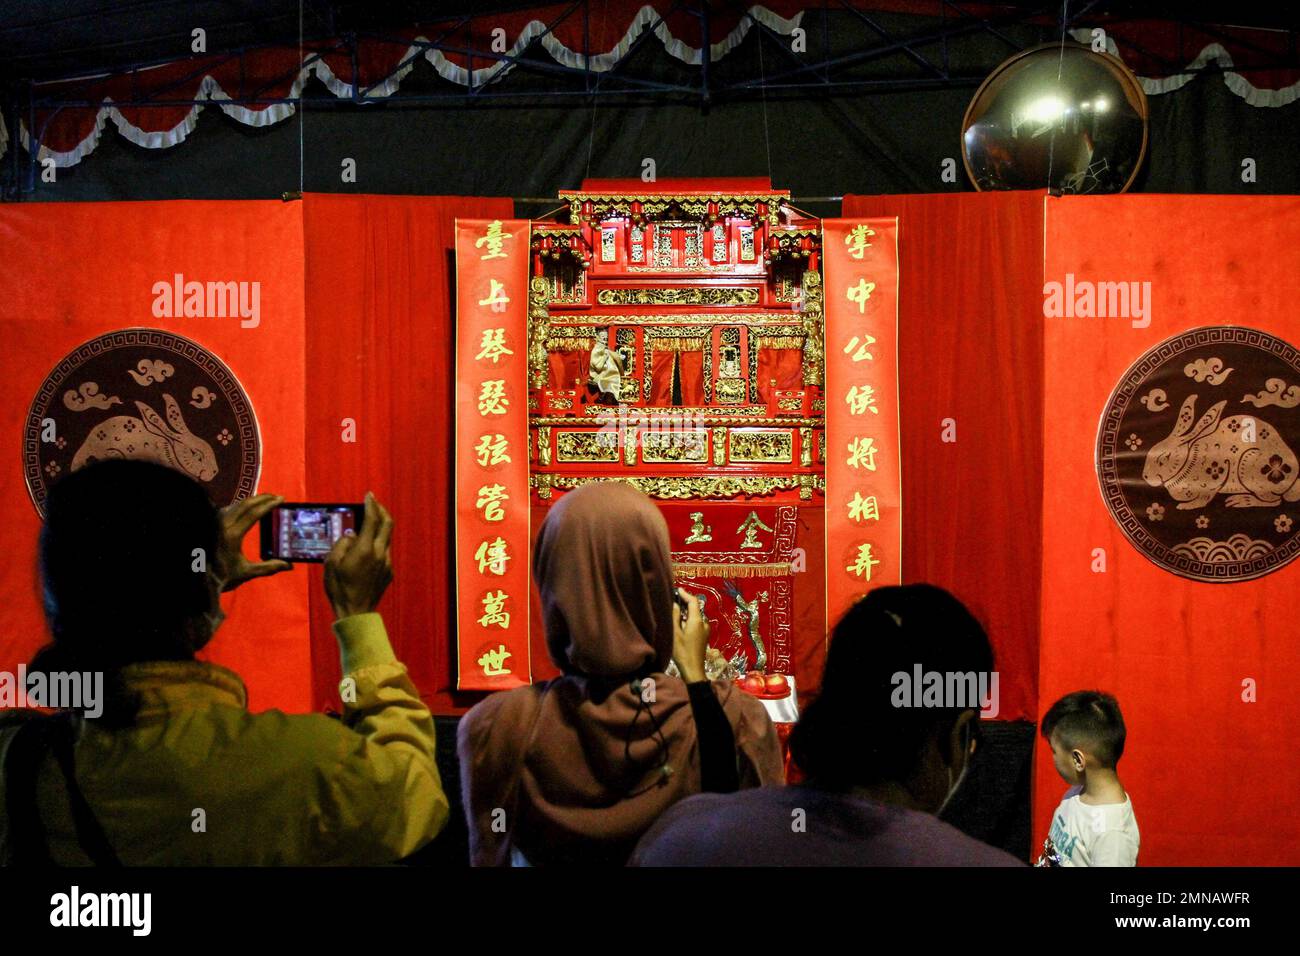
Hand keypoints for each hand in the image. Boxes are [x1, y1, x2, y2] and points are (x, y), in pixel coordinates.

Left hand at [218, 493, 291, 590]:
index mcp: (232, 535)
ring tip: (266, 501)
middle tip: (278, 497)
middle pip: (246, 504)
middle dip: (263, 498)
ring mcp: (216, 522)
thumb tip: (289, 565)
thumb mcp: (247, 573)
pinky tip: (249, 508)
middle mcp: (222, 525)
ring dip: (253, 501)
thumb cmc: (223, 576)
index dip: (269, 504)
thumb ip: (269, 567)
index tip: (281, 499)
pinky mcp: (212, 523)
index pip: (253, 513)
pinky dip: (242, 506)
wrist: (199, 580)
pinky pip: (229, 509)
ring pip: (237, 504)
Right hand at [324, 492, 393, 619]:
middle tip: (374, 503)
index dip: (371, 505)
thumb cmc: (339, 588)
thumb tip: (352, 535)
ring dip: (380, 527)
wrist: (356, 612)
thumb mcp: (331, 563)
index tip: (369, 495)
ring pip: (387, 538)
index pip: (372, 519)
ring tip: (369, 524)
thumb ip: (342, 543)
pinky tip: (367, 548)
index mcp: (365, 549)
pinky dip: (378, 544)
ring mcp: (386, 563)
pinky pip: (385, 552)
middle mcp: (380, 553)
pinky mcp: (389, 572)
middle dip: (381, 510)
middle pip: (387, 524)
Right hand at [671, 587, 709, 682]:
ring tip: (675, 611)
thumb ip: (675, 617)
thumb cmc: (682, 652)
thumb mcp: (675, 633)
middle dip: (685, 602)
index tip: (677, 590)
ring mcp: (705, 630)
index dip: (685, 594)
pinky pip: (697, 622)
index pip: (693, 601)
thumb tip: (675, 604)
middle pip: (695, 608)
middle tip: (673, 599)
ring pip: (696, 616)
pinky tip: (681, 623)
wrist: (693, 670)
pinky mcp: (704, 636)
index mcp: (697, 621)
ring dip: (687, 612)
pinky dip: (689, 619)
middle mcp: (704, 623)